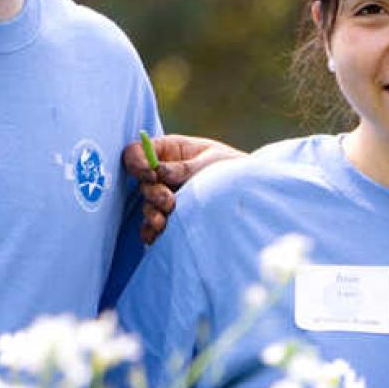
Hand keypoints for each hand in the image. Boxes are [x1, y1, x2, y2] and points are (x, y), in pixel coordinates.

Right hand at [126, 132, 246, 242]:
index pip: (137, 152)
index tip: (150, 174)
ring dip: (152, 213)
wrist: (251, 192)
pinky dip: (151, 232)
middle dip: (153, 192)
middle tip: (169, 201)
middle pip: (143, 182)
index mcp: (169, 151)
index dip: (138, 162)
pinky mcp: (169, 217)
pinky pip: (151, 226)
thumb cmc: (232, 167)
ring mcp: (165, 196)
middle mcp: (162, 174)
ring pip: (147, 205)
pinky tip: (156, 236)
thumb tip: (159, 170)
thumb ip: (184, 167)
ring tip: (164, 221)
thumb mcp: (211, 160)